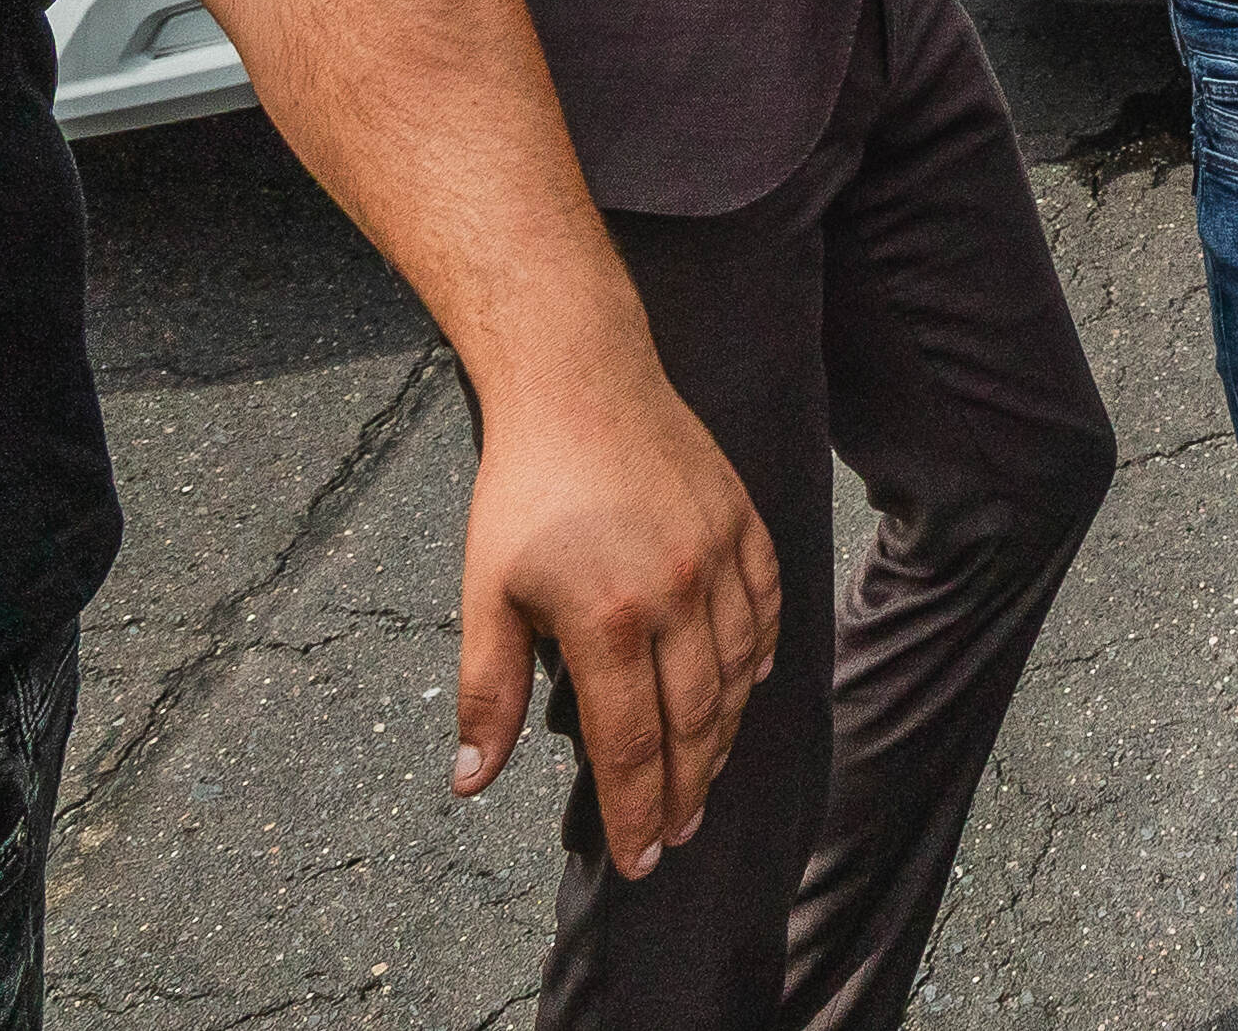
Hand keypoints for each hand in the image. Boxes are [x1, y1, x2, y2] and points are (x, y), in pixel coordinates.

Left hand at [447, 370, 781, 870]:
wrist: (579, 377)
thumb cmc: (525, 487)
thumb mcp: (486, 593)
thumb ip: (487, 691)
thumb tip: (471, 779)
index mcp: (607, 619)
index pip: (631, 745)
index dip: (636, 812)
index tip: (638, 860)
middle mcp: (676, 593)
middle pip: (694, 723)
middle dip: (684, 793)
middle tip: (672, 837)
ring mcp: (719, 557)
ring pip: (737, 675)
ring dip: (722, 739)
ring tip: (703, 780)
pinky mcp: (743, 524)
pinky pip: (766, 611)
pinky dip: (757, 661)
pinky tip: (742, 690)